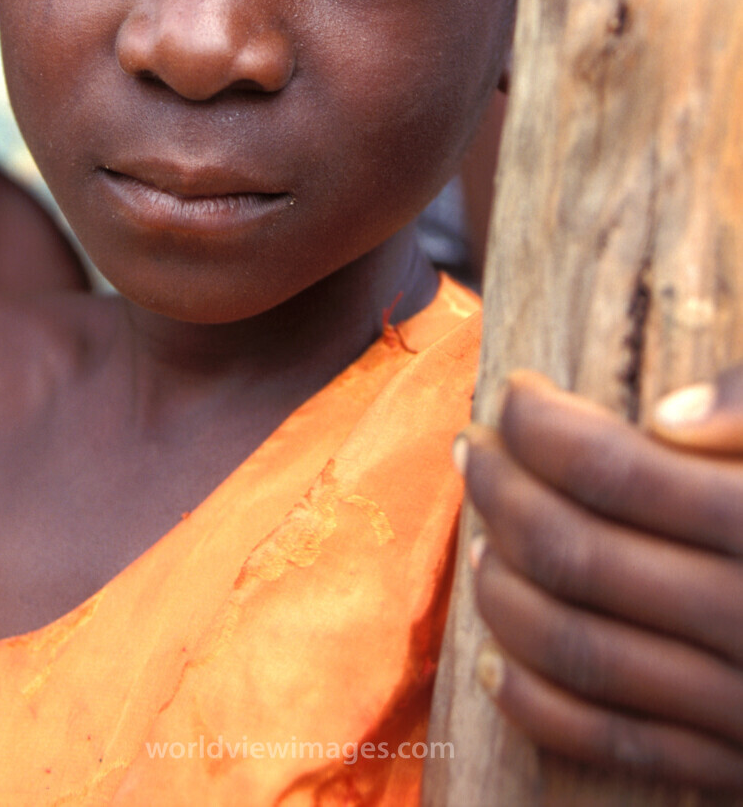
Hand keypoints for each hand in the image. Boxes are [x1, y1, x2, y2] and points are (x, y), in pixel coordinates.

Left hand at [457, 367, 742, 789]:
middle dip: (503, 490)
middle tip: (472, 446)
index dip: (546, 427)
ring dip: (502, 586)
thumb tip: (664, 415)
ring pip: (578, 647)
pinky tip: (495, 658)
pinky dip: (538, 704)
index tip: (515, 392)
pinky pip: (616, 744)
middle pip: (578, 553)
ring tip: (477, 533)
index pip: (620, 472)